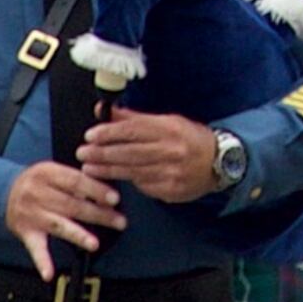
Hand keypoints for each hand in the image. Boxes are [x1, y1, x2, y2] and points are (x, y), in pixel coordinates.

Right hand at [4, 154, 118, 263]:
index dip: (96, 190)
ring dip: (78, 235)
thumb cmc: (38, 181)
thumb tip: (105, 193)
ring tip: (94, 244)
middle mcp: (38, 194)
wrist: (4, 192)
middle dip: (98, 215)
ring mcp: (32, 215)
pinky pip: (35, 248)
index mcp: (48, 173)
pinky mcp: (26, 233)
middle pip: (72, 205)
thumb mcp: (54, 170)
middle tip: (119, 221)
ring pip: (59, 225)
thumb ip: (76, 179)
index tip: (115, 199)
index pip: (76, 181)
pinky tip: (49, 273)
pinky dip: (42, 262)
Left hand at [79, 108, 229, 209]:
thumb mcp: (167, 121)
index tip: (90, 135)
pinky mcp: (170, 190)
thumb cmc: (190, 138)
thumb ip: (134, 118)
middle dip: (101, 153)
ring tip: (89, 168)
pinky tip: (112, 180)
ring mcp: (170, 172)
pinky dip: (127, 182)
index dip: (108, 133)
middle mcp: (170, 150)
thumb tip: (106, 110)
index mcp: (169, 128)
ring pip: (131, 172)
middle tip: (82, 153)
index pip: (132, 130)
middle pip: (128, 152)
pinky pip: (143, 186)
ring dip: (106, 170)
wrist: (220, 162)